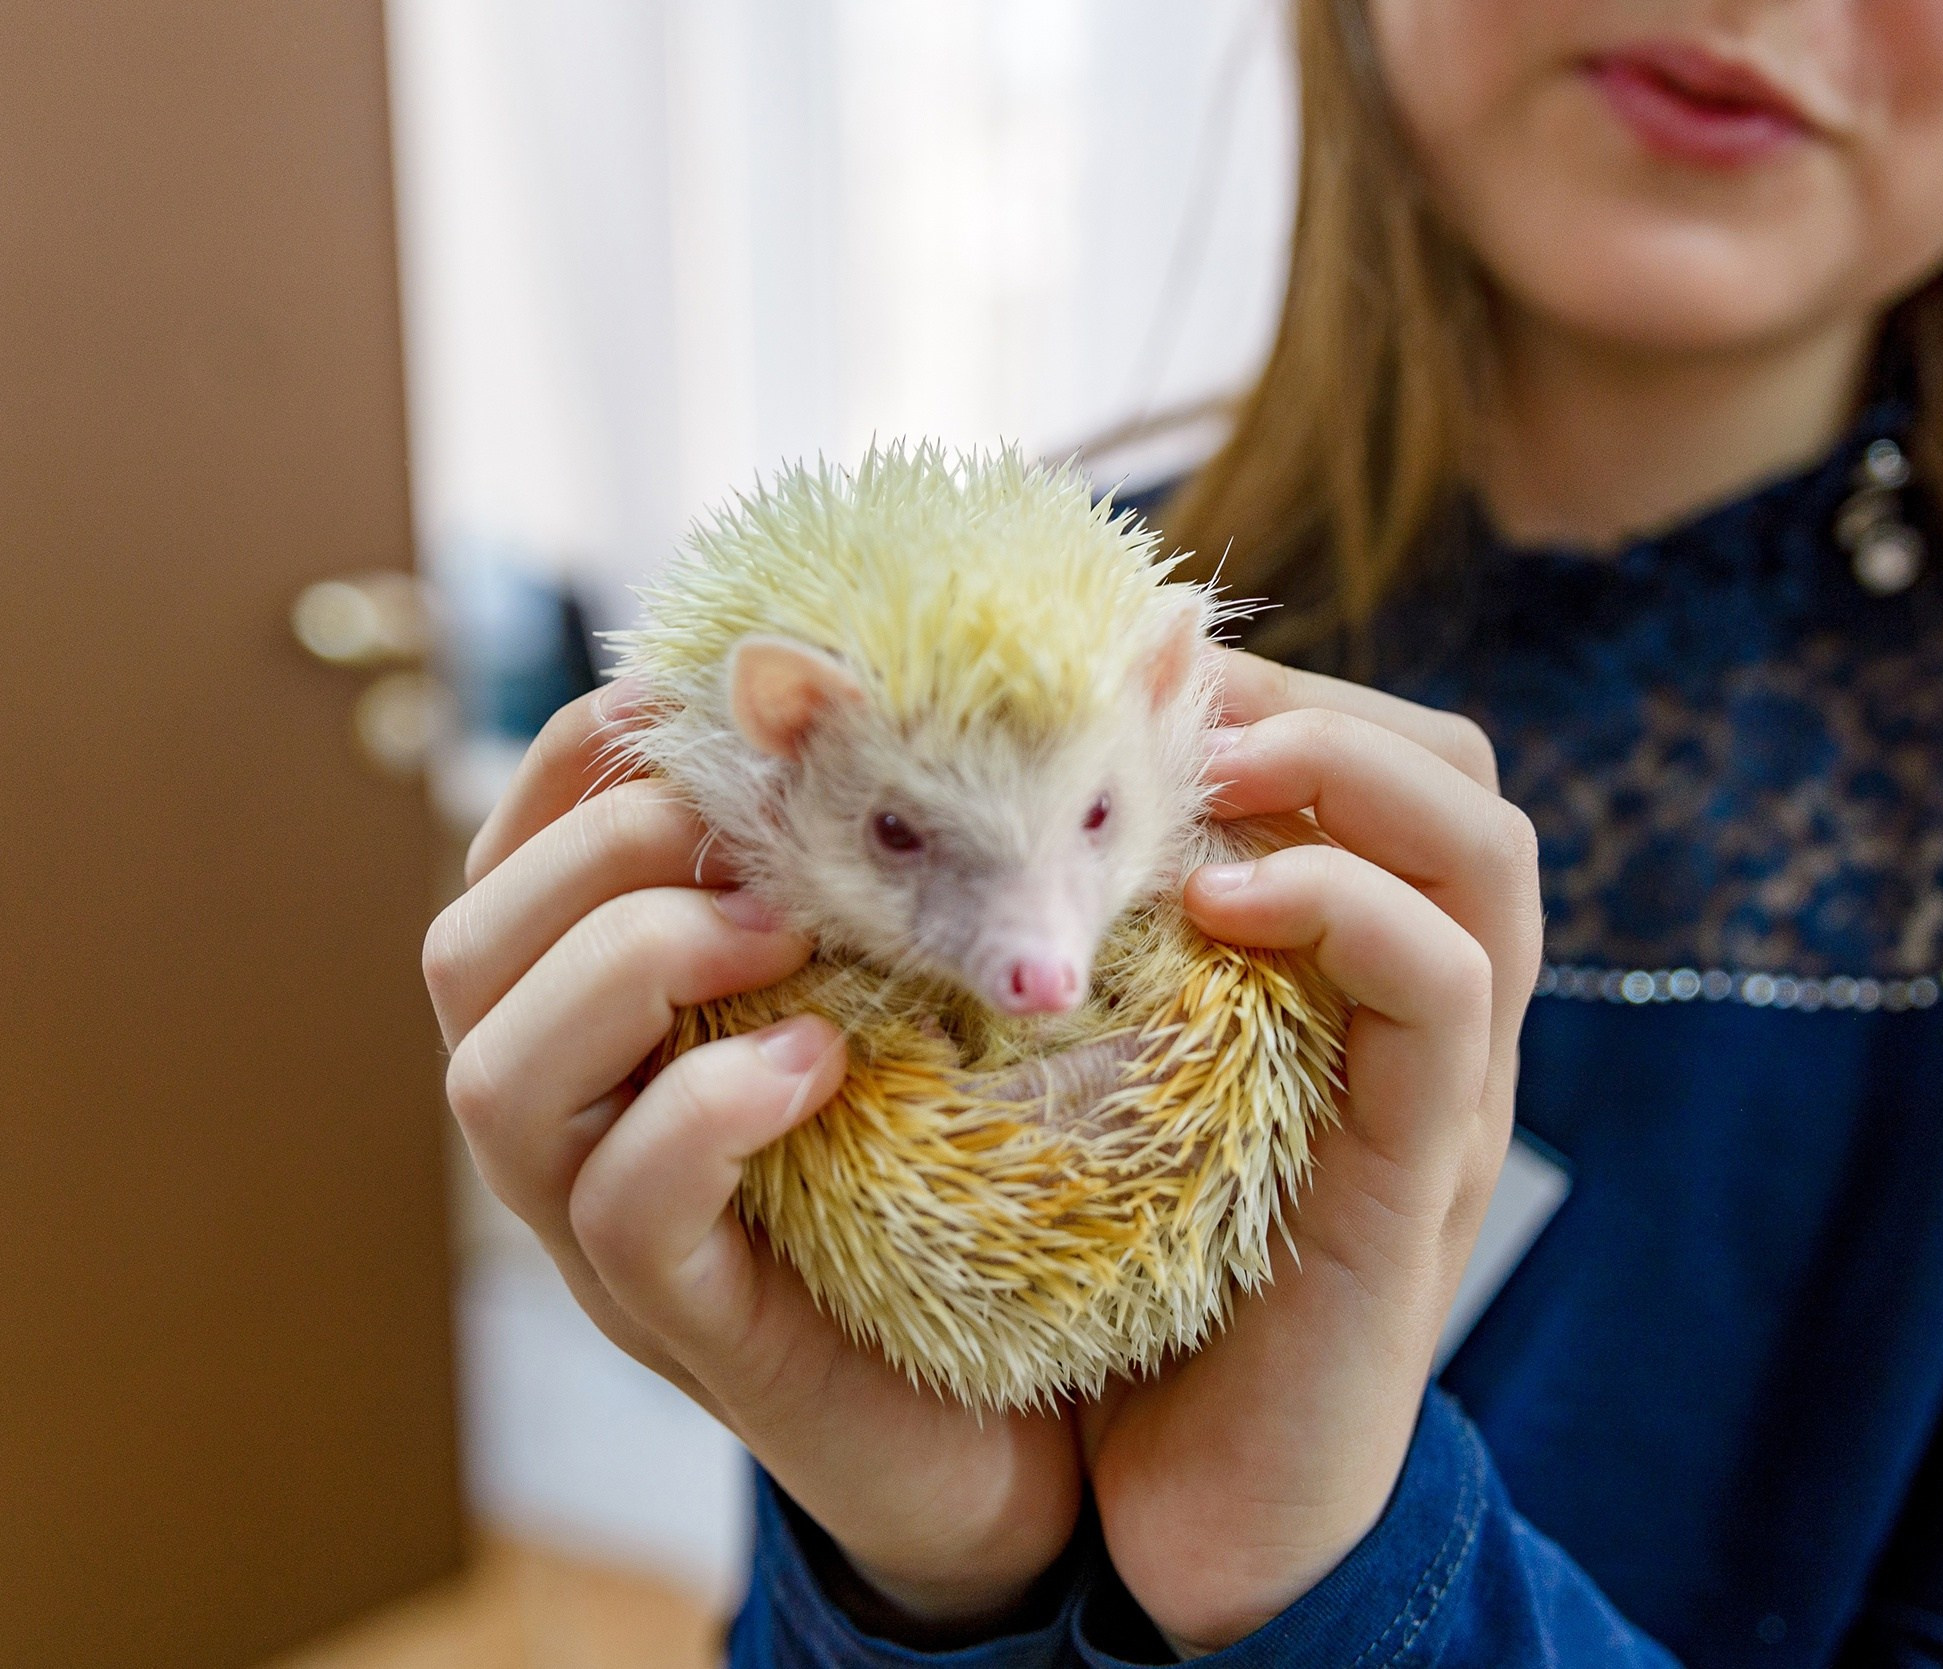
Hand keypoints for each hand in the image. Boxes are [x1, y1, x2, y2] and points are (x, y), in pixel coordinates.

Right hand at [422, 682, 1082, 1636]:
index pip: (518, 855)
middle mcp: (576, 1125)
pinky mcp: (694, 1328)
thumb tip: (935, 704)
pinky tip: (814, 1062)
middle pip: (464, 951)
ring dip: (630, 963)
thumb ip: (889, 882)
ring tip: (782, 927)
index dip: (583, 754)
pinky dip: (701, 1110)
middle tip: (756, 828)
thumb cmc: (984, 1185)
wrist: (1031, 1427)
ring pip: (494, 1077)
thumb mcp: (923, 1002)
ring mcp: (611, 1241)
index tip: (697, 691)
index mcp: (612, 1026)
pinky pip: (623, 1209)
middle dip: (599, 849)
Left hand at [1081, 649, 1542, 1652]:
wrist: (1188, 1525)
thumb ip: (1082, 968)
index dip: (1274, 688)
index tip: (1128, 679)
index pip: (1383, 760)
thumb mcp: (1095, 1094)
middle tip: (1168, 709)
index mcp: (1349, 988)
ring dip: (1347, 768)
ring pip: (1486, 854)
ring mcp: (1448, 1092)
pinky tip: (1222, 900)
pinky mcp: (1428, 1174)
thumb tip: (954, 826)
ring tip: (1209, 770)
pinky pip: (1443, 988)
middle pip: (1459, 776)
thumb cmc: (1118, 1296)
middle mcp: (1427, 1020)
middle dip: (1315, 703)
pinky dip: (1347, 904)